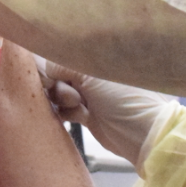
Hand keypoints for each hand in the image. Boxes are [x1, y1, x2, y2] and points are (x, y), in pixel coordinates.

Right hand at [39, 60, 171, 167]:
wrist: (143, 135)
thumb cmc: (124, 98)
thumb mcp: (91, 75)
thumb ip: (62, 65)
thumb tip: (42, 65)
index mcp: (98, 54)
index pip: (65, 51)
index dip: (53, 61)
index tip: (51, 74)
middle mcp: (93, 71)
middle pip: (58, 71)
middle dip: (59, 82)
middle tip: (74, 95)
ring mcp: (90, 92)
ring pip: (59, 90)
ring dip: (62, 98)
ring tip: (79, 106)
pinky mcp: (87, 113)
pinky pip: (65, 108)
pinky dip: (66, 111)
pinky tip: (79, 116)